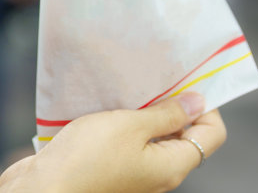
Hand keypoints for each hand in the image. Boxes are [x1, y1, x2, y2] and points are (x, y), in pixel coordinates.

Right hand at [0, 94, 225, 192]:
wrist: (45, 186)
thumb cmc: (88, 158)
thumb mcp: (131, 126)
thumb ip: (166, 114)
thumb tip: (198, 102)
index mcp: (172, 165)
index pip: (212, 134)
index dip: (206, 105)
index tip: (187, 79)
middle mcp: (159, 171)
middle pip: (185, 133)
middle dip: (176, 103)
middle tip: (159, 75)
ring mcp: (136, 169)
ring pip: (156, 134)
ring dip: (149, 108)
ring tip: (134, 84)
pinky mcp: (113, 164)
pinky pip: (132, 138)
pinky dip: (129, 118)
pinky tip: (113, 100)